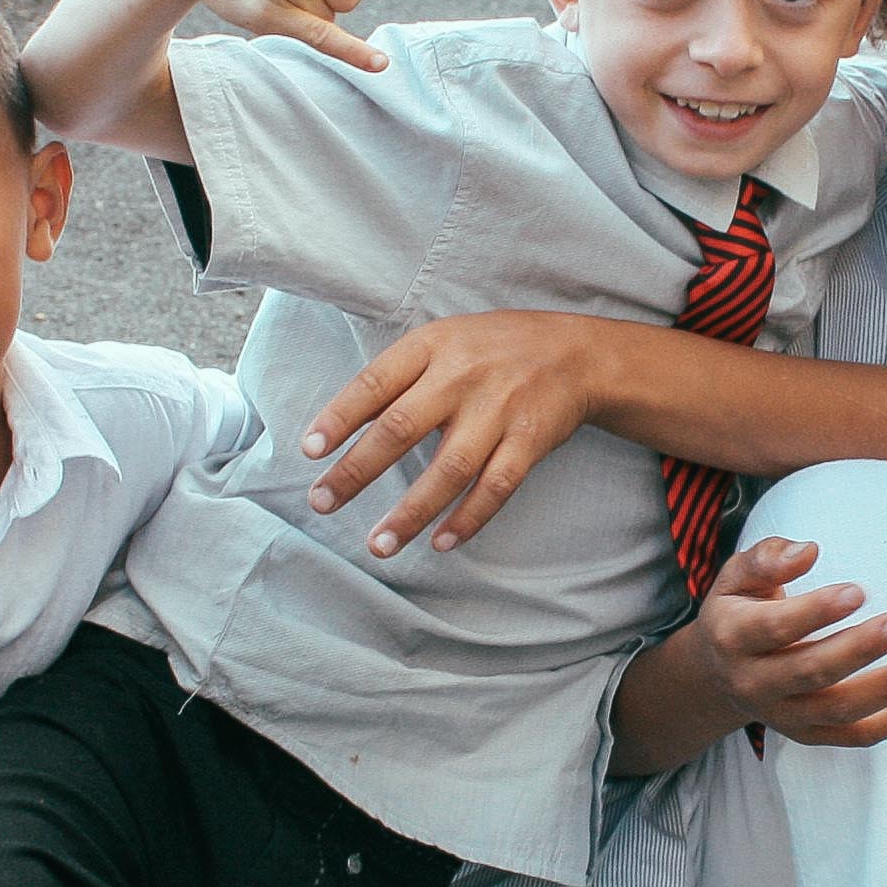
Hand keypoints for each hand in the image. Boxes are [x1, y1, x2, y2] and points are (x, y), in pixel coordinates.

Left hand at [303, 311, 599, 555]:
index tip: (309, 450)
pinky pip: (495, 487)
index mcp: (433, 346)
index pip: (375, 382)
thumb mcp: (444, 342)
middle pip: (401, 428)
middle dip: (357, 471)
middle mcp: (463, 376)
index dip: (340, 416)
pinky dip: (468, 519)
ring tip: (379, 544)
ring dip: (411, 512)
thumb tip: (339, 427)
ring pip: (449, 469)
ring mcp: (499, 411)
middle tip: (322, 503)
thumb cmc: (493, 350)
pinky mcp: (530, 441)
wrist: (577, 353)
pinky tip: (441, 543)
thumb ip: (398, 378)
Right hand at [685, 537, 886, 747]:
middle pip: (812, 672)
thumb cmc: (739, 609)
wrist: (716, 674)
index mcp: (733, 637)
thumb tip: (809, 550)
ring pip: (840, 709)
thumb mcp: (736, 577)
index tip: (859, 591)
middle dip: (861, 649)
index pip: (776, 628)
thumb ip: (767, 558)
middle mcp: (754, 683)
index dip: (816, 612)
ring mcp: (782, 715)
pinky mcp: (808, 734)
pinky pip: (855, 736)